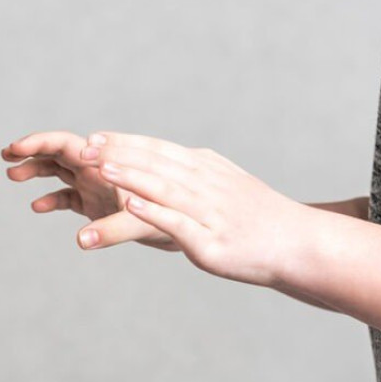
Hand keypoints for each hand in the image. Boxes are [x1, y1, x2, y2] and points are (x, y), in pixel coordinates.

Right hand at [2, 130, 177, 249]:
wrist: (197, 228)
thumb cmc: (176, 221)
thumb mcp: (144, 224)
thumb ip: (111, 230)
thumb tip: (80, 241)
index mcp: (108, 162)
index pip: (66, 144)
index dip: (39, 143)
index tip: (14, 148)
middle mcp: (101, 169)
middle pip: (59, 152)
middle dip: (31, 152)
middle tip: (5, 155)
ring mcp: (100, 185)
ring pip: (61, 171)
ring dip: (37, 172)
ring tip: (12, 177)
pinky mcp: (100, 204)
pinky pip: (71, 198)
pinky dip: (53, 200)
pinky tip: (37, 206)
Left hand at [75, 131, 313, 287]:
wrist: (299, 243)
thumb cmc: (259, 218)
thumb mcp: (227, 185)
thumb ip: (198, 173)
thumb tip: (174, 161)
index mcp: (206, 169)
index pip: (158, 150)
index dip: (125, 143)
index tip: (93, 138)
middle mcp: (206, 184)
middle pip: (155, 164)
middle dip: (117, 156)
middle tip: (82, 150)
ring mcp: (210, 211)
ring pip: (164, 189)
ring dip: (130, 178)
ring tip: (100, 170)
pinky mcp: (212, 240)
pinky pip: (179, 223)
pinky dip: (155, 212)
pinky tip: (132, 206)